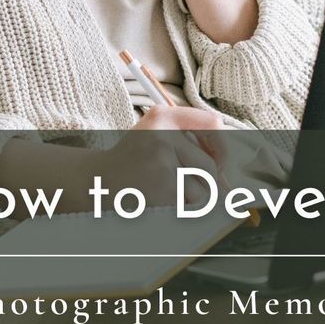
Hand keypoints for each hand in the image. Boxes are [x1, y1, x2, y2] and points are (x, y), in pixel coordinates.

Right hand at [95, 105, 224, 207]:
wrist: (97, 182)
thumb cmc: (134, 162)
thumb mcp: (158, 139)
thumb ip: (191, 148)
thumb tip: (227, 182)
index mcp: (164, 116)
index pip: (212, 124)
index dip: (222, 148)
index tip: (218, 165)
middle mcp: (163, 133)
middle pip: (209, 166)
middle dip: (206, 186)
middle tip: (184, 189)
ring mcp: (162, 159)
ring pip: (201, 189)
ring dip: (188, 199)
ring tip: (162, 191)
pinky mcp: (161, 184)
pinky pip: (188, 203)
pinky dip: (178, 208)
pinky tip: (157, 199)